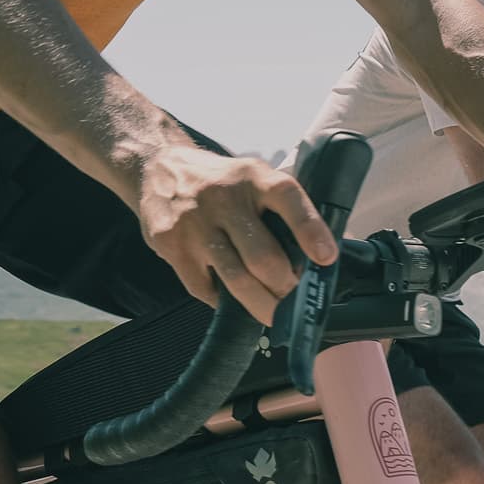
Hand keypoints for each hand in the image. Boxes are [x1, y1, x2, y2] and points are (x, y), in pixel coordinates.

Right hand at [136, 144, 337, 323]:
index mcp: (256, 178)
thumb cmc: (223, 184)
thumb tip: (318, 260)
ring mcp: (194, 222)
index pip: (288, 200)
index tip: (326, 258)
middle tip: (296, 303)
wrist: (157, 168)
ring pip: (236, 278)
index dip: (310, 231)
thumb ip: (284, 211)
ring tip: (274, 315)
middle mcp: (224, 198)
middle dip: (286, 288)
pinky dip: (224, 301)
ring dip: (262, 305)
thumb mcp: (255, 179)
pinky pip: (204, 287)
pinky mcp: (171, 244)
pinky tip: (234, 300)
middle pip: (263, 257)